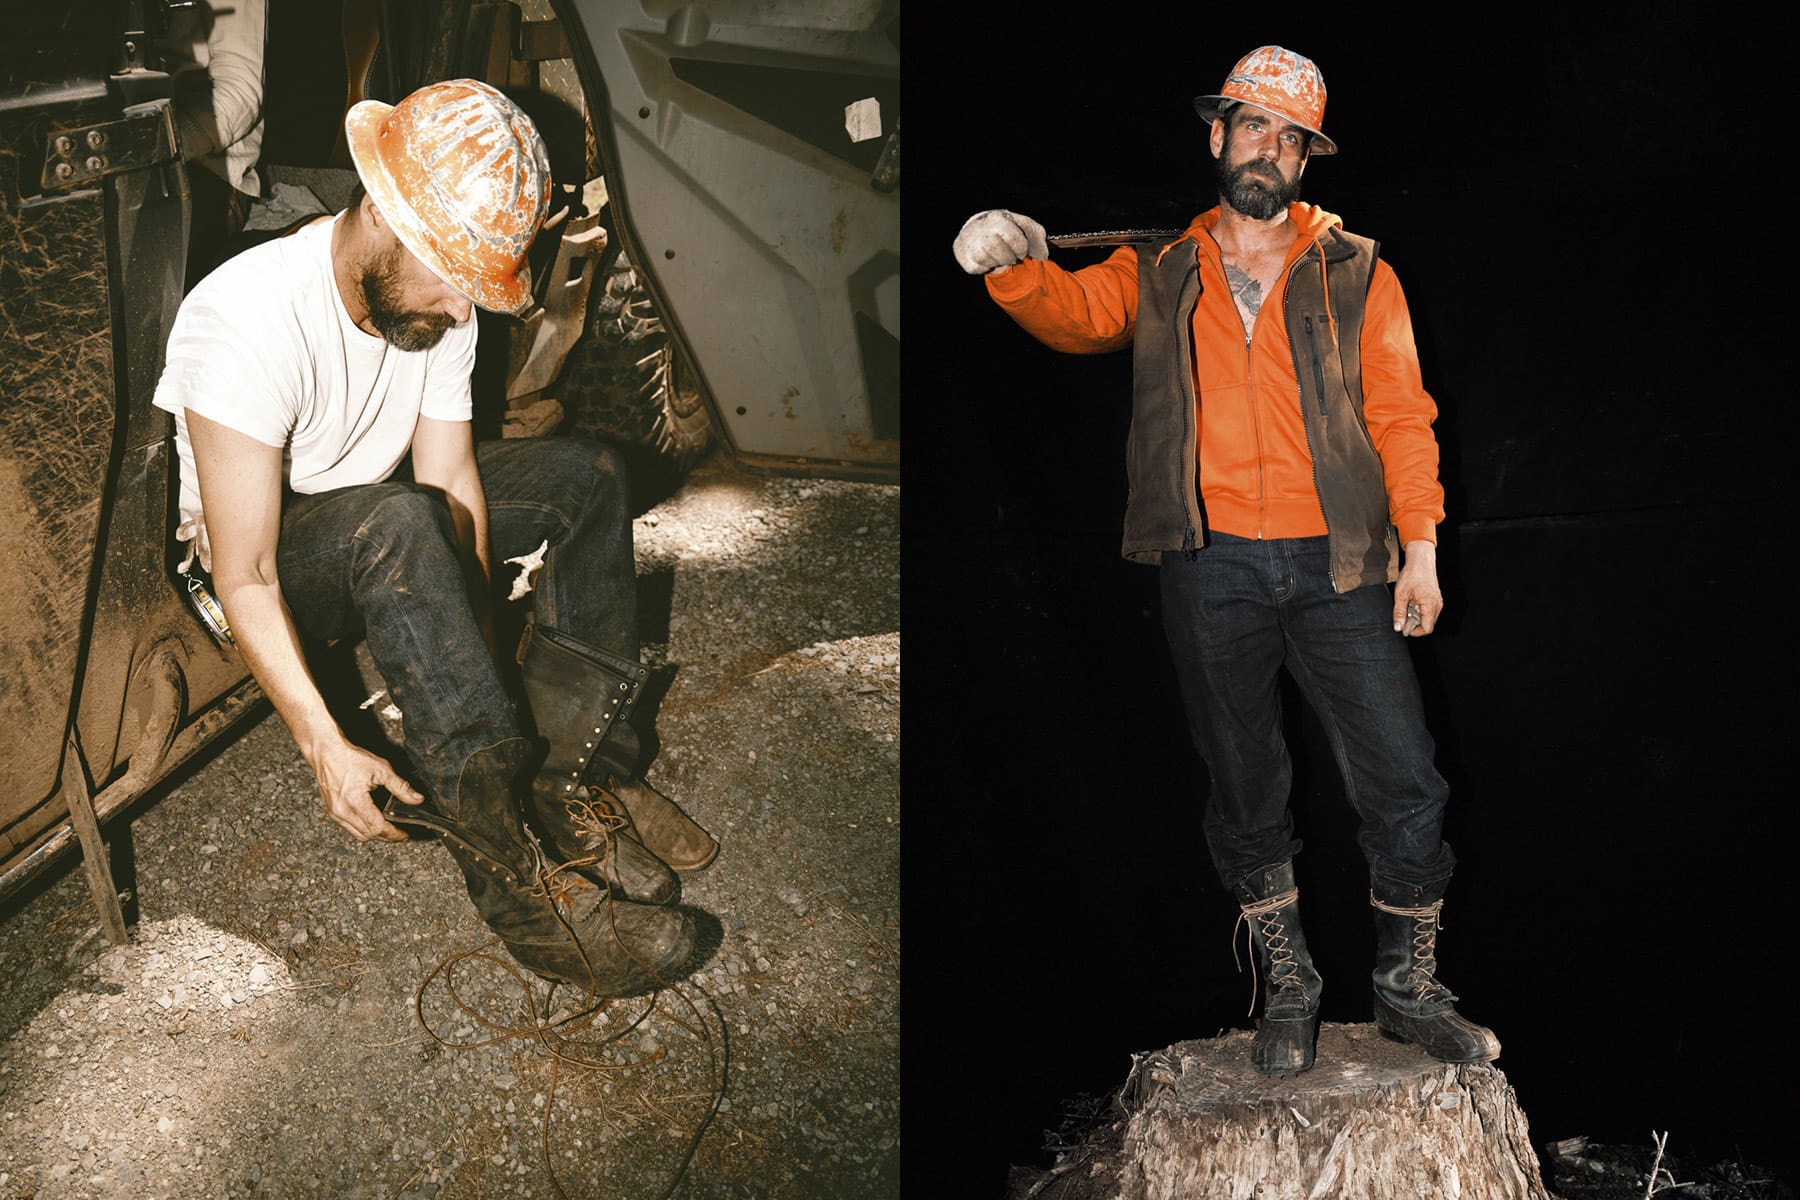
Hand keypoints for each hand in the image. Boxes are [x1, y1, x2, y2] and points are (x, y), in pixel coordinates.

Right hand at [307, 739, 424, 841]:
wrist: (326, 752)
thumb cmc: (350, 758)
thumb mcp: (381, 769)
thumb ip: (400, 787)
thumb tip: (417, 799)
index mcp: (354, 801)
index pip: (377, 828)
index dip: (393, 834)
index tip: (404, 834)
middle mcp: (341, 811)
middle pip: (368, 835)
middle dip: (386, 836)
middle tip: (399, 832)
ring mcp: (334, 813)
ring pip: (357, 834)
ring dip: (374, 834)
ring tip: (388, 828)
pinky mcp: (331, 811)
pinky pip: (349, 827)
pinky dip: (362, 827)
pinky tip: (372, 820)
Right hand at [953, 209, 1048, 274]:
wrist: (979, 226)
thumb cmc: (1007, 228)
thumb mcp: (1024, 226)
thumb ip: (1038, 238)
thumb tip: (1042, 256)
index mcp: (998, 220)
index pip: (1015, 240)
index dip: (1022, 250)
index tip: (1021, 250)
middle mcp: (981, 230)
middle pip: (1002, 255)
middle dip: (1009, 258)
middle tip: (1008, 254)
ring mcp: (969, 243)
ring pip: (988, 262)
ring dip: (997, 262)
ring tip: (997, 254)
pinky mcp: (963, 256)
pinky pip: (977, 269)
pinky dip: (985, 267)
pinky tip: (986, 258)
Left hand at [1393, 540, 1442, 636]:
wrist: (1420, 561)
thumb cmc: (1412, 575)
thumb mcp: (1401, 595)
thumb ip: (1399, 613)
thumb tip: (1398, 627)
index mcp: (1430, 605)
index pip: (1427, 629)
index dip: (1415, 632)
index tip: (1404, 628)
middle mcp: (1437, 605)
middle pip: (1428, 625)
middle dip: (1415, 624)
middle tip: (1404, 614)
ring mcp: (1438, 602)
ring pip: (1428, 618)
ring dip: (1417, 617)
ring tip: (1408, 605)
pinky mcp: (1436, 599)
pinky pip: (1429, 611)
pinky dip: (1420, 611)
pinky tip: (1412, 602)